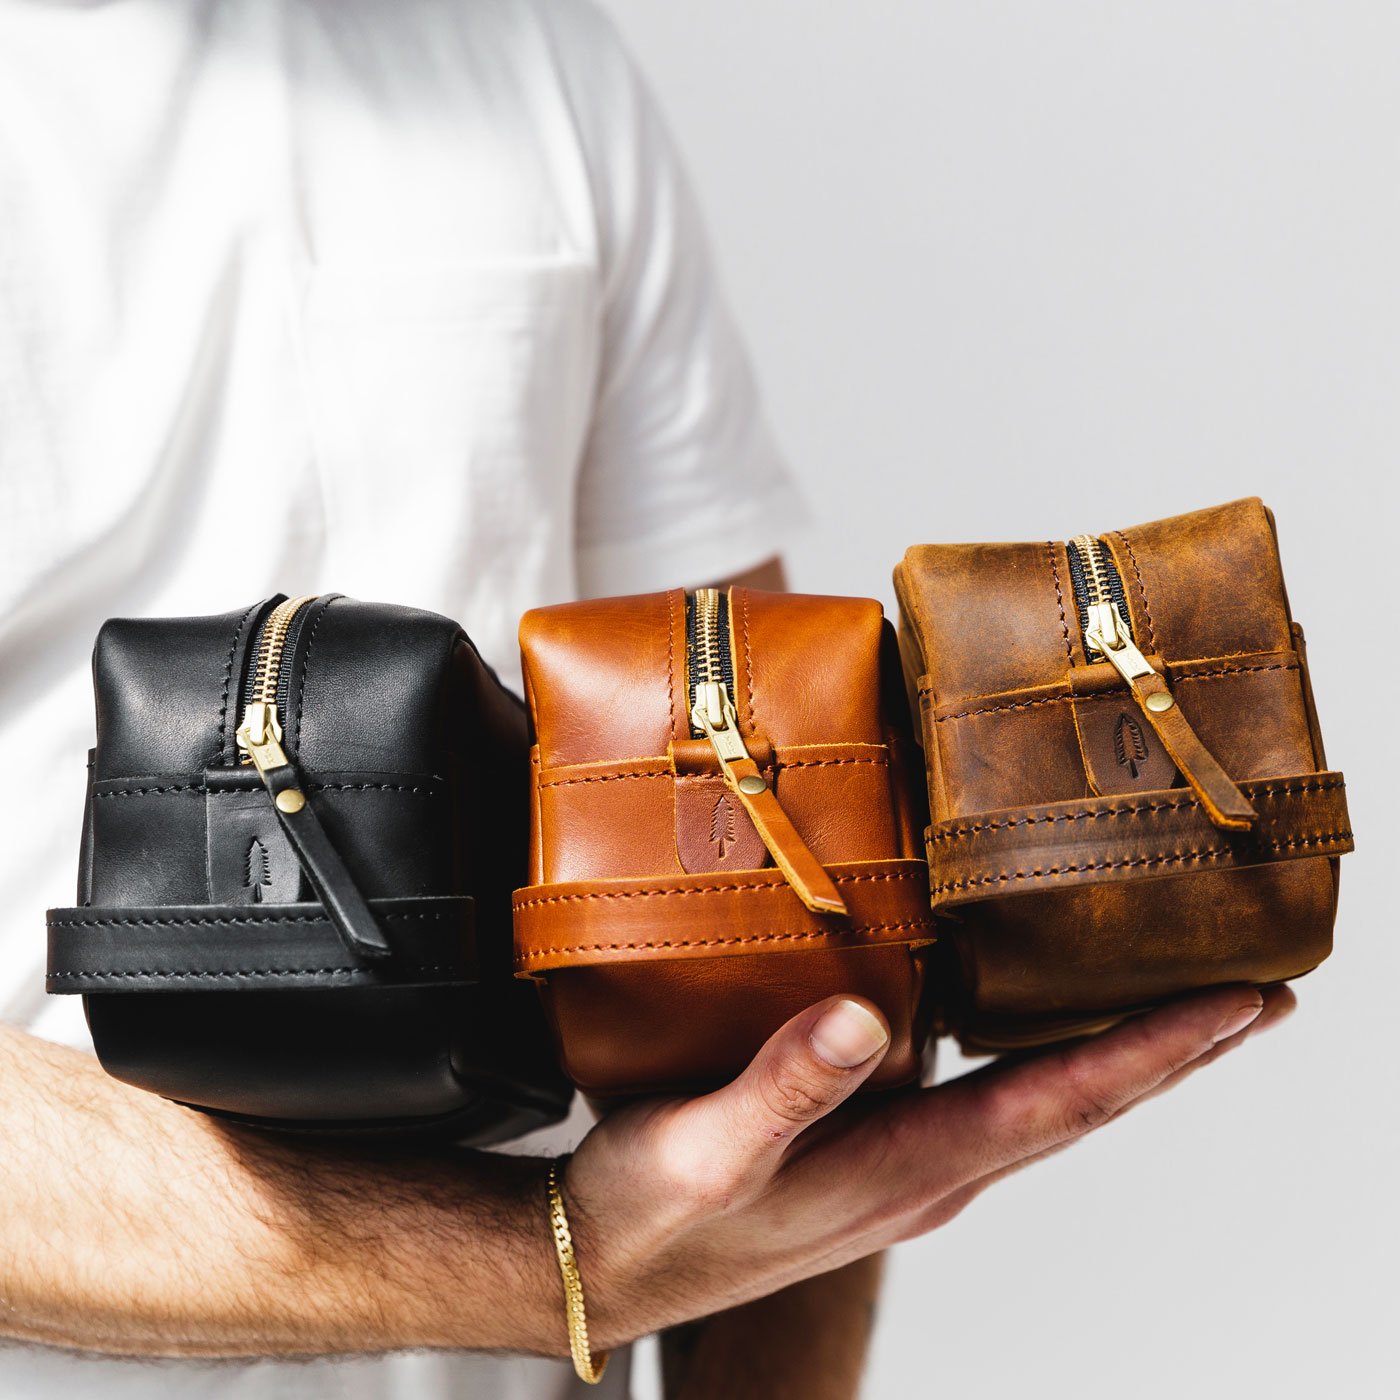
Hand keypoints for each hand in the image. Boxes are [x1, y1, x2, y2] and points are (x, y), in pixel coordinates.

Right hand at [565, 983, 1292, 1346]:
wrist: (600, 1265)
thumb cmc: (650, 1218)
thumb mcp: (704, 1153)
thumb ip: (785, 1087)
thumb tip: (866, 1020)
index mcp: (907, 1171)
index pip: (1063, 1102)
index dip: (1158, 1053)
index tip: (1244, 1007)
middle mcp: (928, 1171)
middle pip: (1077, 1099)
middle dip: (1171, 1050)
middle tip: (1255, 995)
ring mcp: (903, 1162)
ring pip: (1034, 1095)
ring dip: (1113, 1049)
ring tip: (1169, 996)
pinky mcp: (867, 1142)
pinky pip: (977, 1089)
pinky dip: (1031, 1048)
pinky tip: (1024, 1012)